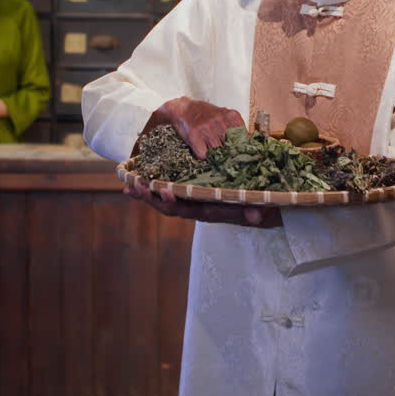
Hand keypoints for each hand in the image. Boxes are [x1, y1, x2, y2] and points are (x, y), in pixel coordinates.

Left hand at [124, 180, 281, 227]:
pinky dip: (154, 187)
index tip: (162, 190)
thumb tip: (256, 215)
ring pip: (166, 200)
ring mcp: (194, 202)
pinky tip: (140, 180)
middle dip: (151, 198)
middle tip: (135, 186)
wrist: (263, 206)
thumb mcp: (261, 208)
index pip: (187, 210)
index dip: (173, 202)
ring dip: (148, 193)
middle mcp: (198, 208)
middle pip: (170, 207)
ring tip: (131, 184)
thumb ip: (257, 211)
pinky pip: (171, 192)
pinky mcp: (192, 193)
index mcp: (210, 211)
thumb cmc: (259, 206)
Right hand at [147, 96, 245, 158]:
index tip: (242, 157)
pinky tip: (201, 148)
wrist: (182, 108)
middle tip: (226, 158)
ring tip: (210, 150)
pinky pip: (204, 155)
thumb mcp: (224, 116)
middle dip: (230, 155)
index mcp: (231, 117)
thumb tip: (248, 146)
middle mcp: (220, 122)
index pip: (244, 139)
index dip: (242, 150)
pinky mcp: (195, 137)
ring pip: (218, 154)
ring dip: (215, 156)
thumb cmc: (205, 114)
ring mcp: (207, 130)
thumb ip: (236, 128)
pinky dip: (203, 155)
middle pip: (232, 148)